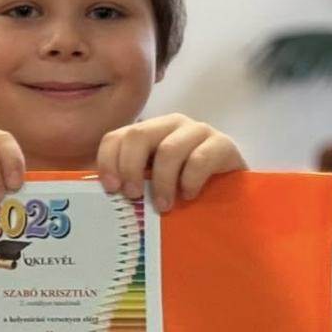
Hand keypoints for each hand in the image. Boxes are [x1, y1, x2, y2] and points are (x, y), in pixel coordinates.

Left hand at [95, 115, 246, 211]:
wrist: (233, 194)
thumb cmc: (183, 192)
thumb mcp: (151, 187)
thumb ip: (129, 184)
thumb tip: (99, 197)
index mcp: (147, 133)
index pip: (116, 137)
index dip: (108, 161)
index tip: (111, 189)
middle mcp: (170, 125)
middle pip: (138, 135)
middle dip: (130, 168)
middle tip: (133, 196)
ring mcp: (198, 131)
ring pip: (169, 149)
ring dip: (162, 182)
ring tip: (163, 206)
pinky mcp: (223, 144)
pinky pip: (199, 159)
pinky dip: (190, 181)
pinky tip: (189, 196)